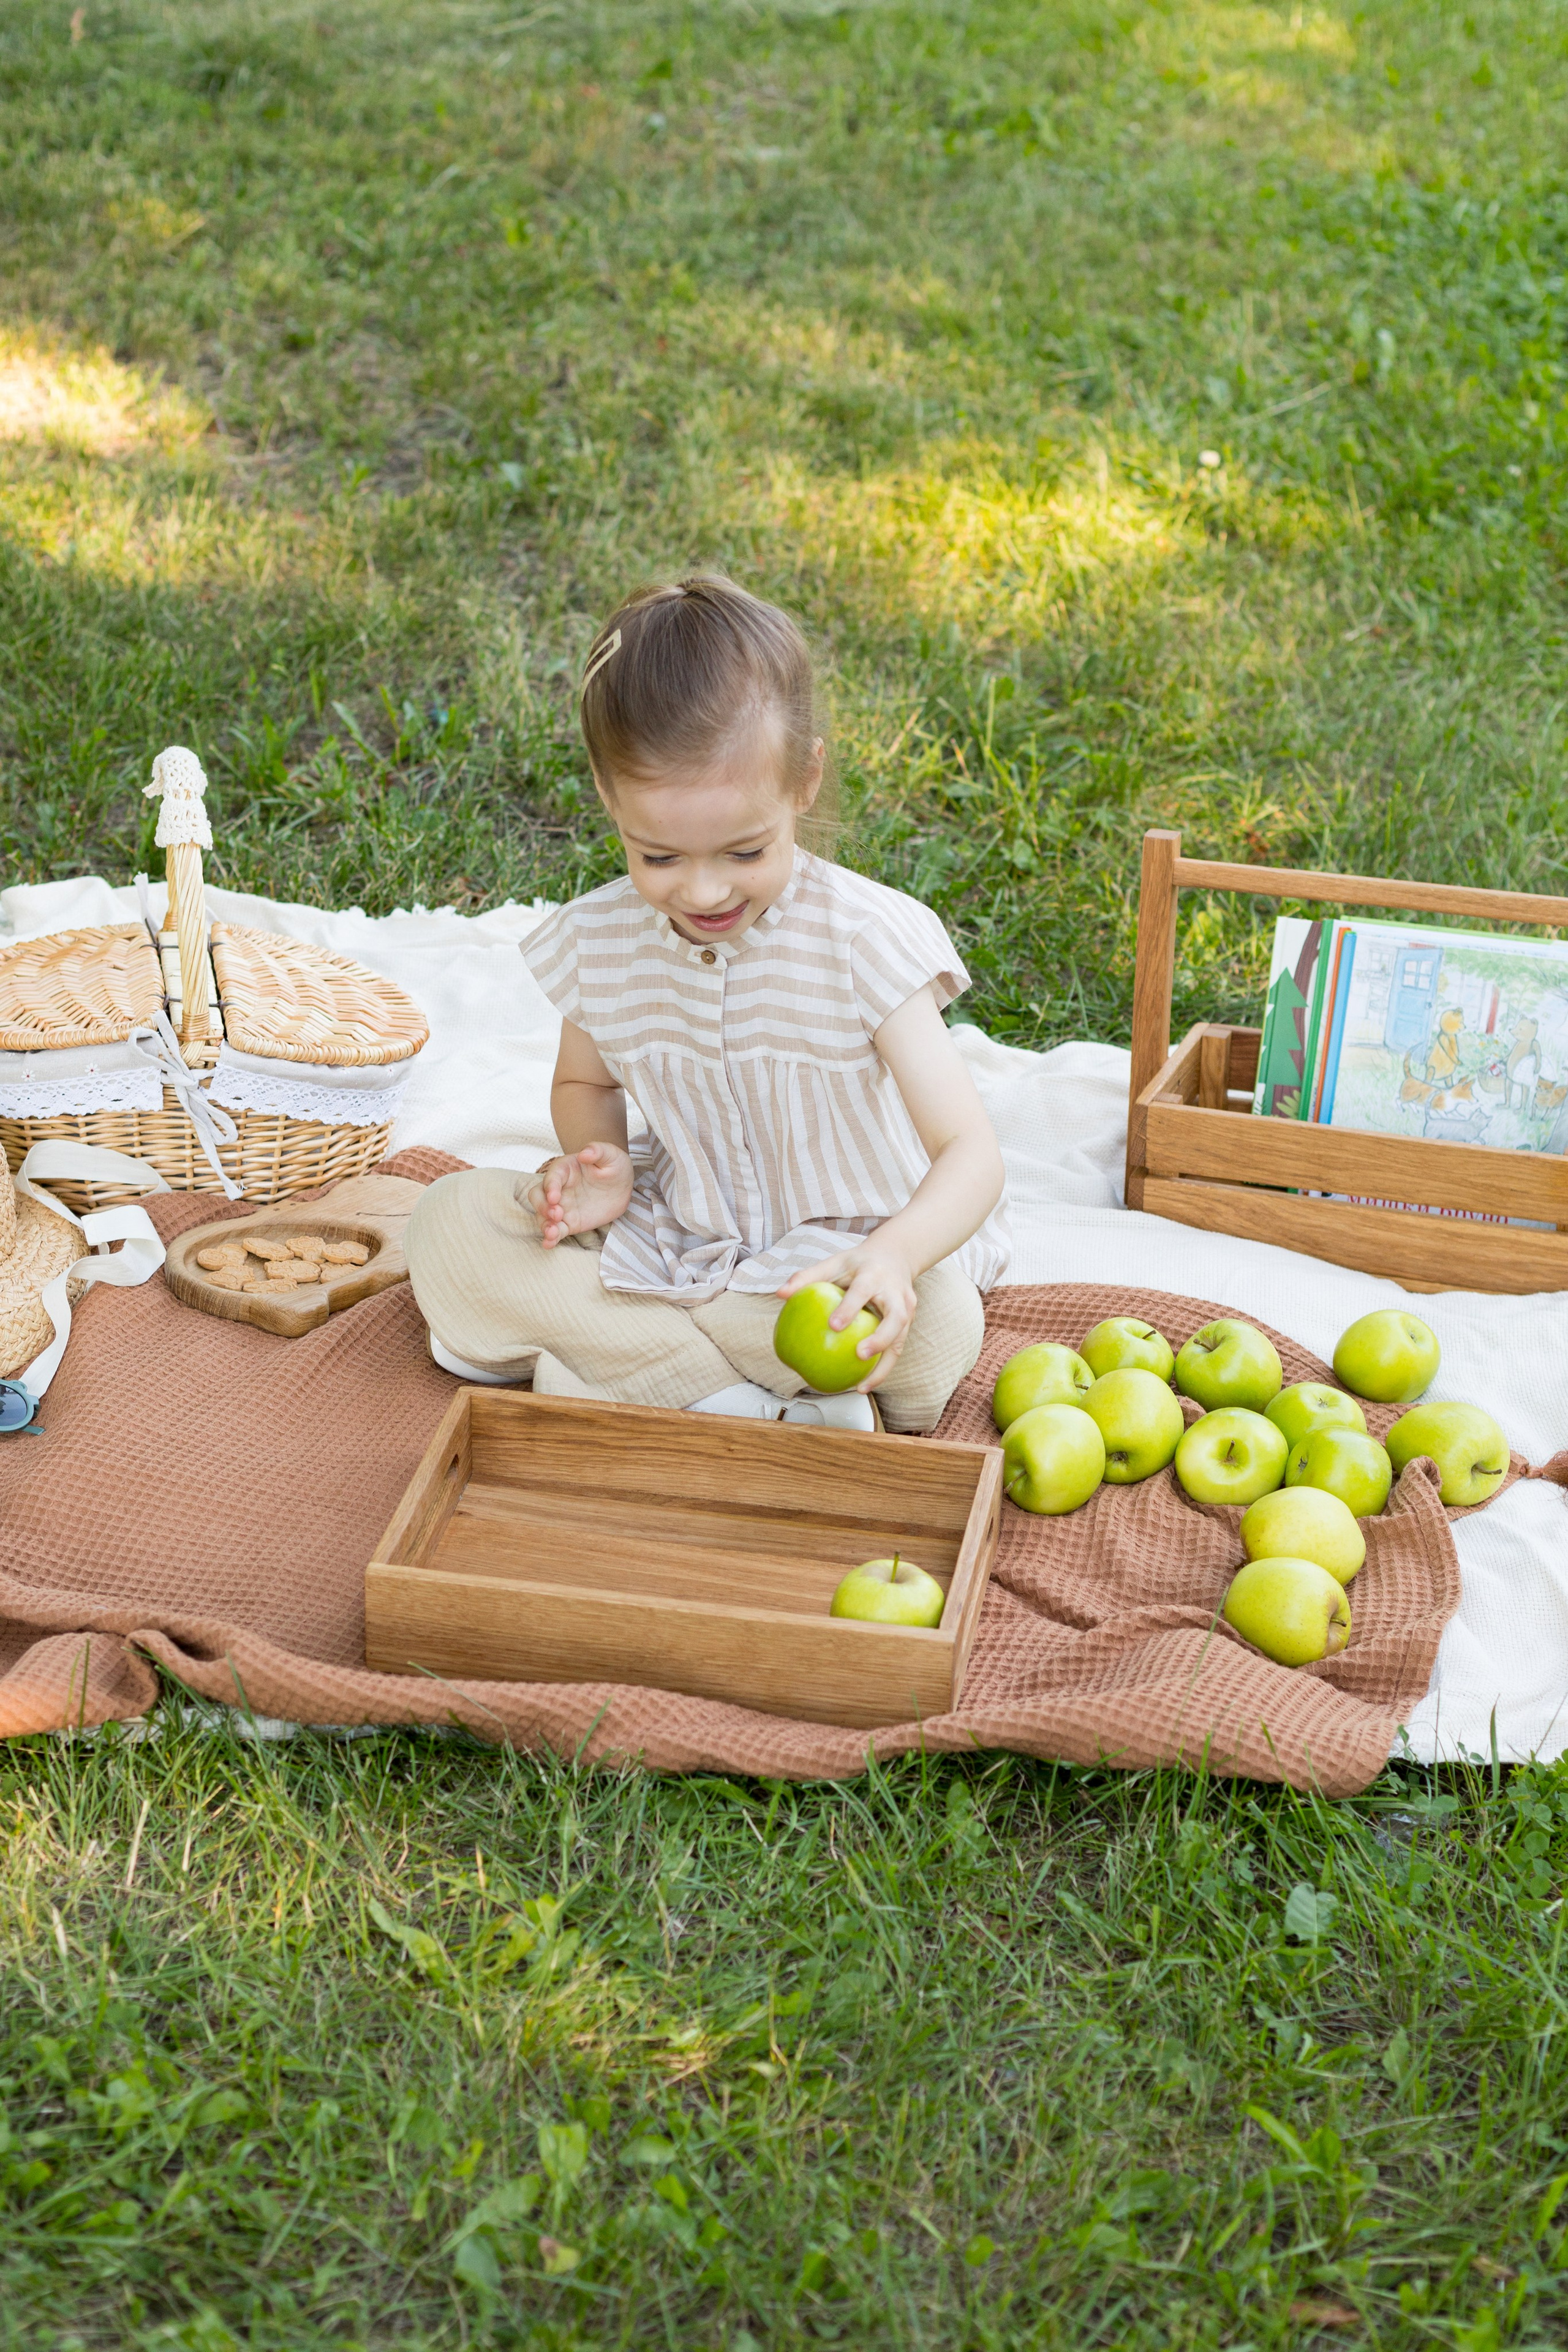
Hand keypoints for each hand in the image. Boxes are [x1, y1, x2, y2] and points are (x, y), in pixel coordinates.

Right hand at [530, 1143, 633, 1246]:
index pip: (552, 1177)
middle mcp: (559, 1188)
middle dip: (543, 1206)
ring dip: (544, 1224)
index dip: (550, 1186)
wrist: (622, 1186)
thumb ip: (598, 1150)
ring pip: (543, 1216)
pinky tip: (549, 1244)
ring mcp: (562, 1206)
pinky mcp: (568, 1222)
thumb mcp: (611, 1155)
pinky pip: (555, 1230)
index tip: (555, 1197)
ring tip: (552, 1233)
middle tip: (557, 1214)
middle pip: (538, 1196)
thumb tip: (584, 1153)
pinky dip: (550, 1238)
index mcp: (565, 1169)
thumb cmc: (614, 1166)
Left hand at [777, 1238, 918, 1392]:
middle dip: (880, 1339)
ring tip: (862, 1387)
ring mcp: (907, 1309)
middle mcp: (896, 1293)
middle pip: (896, 1318)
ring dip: (883, 1367)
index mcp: (874, 1275)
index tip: (833, 1325)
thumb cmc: (858, 1264)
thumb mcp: (834, 1263)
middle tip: (860, 1355)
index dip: (850, 1308)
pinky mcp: (909, 1323)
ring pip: (900, 1341)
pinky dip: (882, 1368)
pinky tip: (863, 1384)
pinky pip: (897, 1349)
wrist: (895, 1256)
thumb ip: (808, 1277)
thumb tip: (780, 1295)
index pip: (863, 1290)